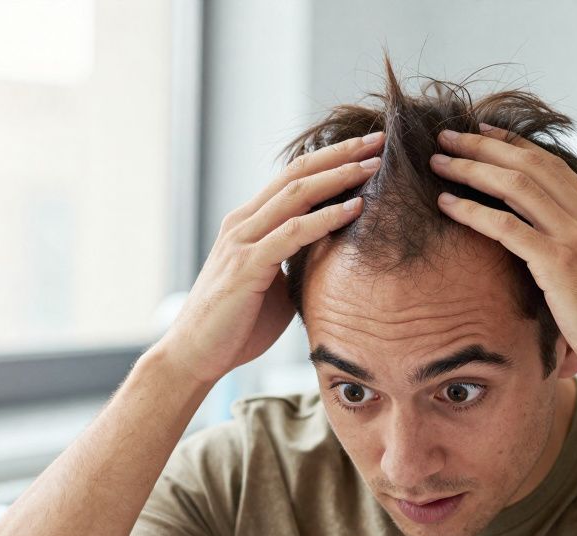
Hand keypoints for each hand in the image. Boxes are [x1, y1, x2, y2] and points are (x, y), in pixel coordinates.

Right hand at [156, 132, 384, 385]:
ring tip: (374, 166)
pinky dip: (326, 218)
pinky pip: (292, 234)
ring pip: (296, 195)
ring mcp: (243, 241)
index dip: (331, 159)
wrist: (196, 355)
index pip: (295, 178)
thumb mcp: (273, 283)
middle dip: (341, 155)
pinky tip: (354, 209)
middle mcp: (244, 223)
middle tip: (380, 140)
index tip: (368, 150)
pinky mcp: (246, 266)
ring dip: (338, 177)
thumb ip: (296, 261)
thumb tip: (332, 255)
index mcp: (250, 223)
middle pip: (298, 174)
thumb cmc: (236, 324)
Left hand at [430, 127, 576, 387]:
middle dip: (484, 146)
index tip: (482, 133)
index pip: (551, 165)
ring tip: (438, 161)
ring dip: (471, 169)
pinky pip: (506, 226)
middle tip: (448, 134)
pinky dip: (472, 211)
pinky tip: (446, 204)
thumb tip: (549, 247)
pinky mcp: (560, 264)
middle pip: (529, 165)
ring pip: (515, 186)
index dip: (513, 145)